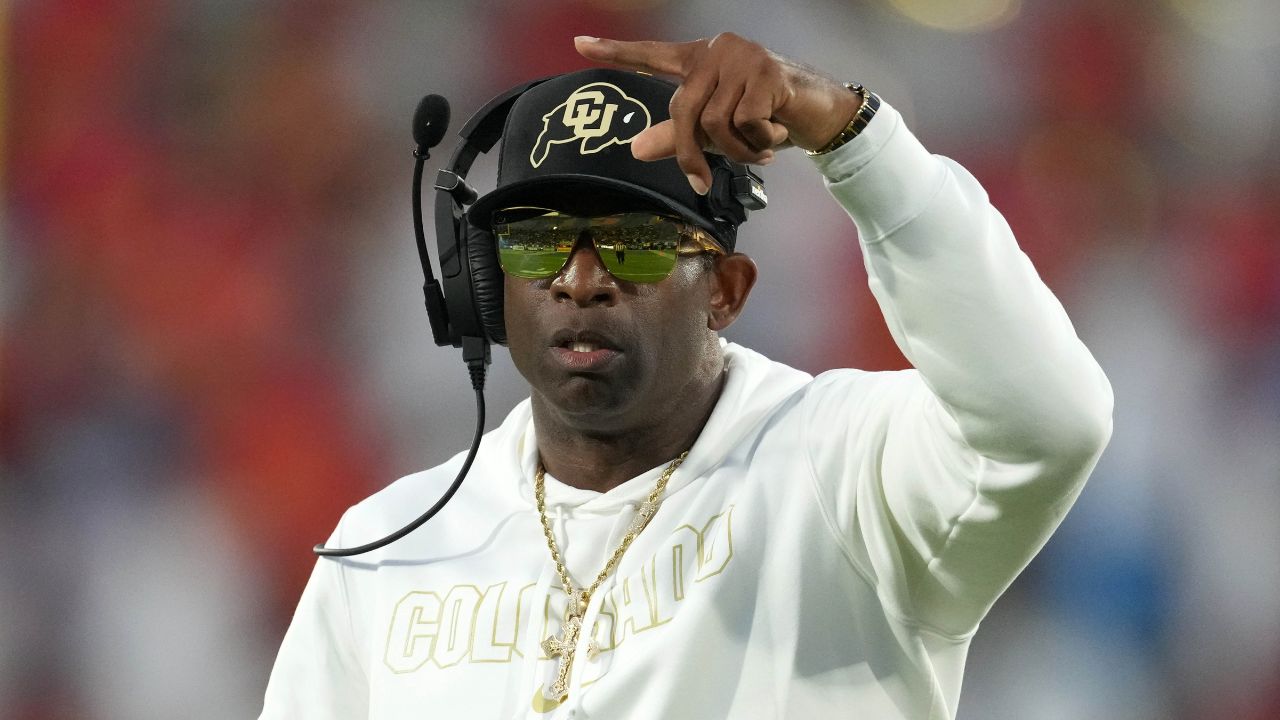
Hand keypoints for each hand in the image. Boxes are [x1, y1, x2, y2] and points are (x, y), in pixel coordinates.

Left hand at [575, 33, 861, 193]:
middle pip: (684, 111)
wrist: (821, 112)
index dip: (616, 52)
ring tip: (760, 148)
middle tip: (700, 183)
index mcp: (699, 60)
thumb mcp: (718, 132)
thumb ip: (677, 137)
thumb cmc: (765, 119)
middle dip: (692, 155)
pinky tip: (777, 133)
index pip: (651, 55)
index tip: (579, 44)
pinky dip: (760, 142)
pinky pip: (745, 124)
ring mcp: (743, 58)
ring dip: (738, 151)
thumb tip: (635, 150)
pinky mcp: (767, 73)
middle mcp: (717, 50)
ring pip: (717, 124)